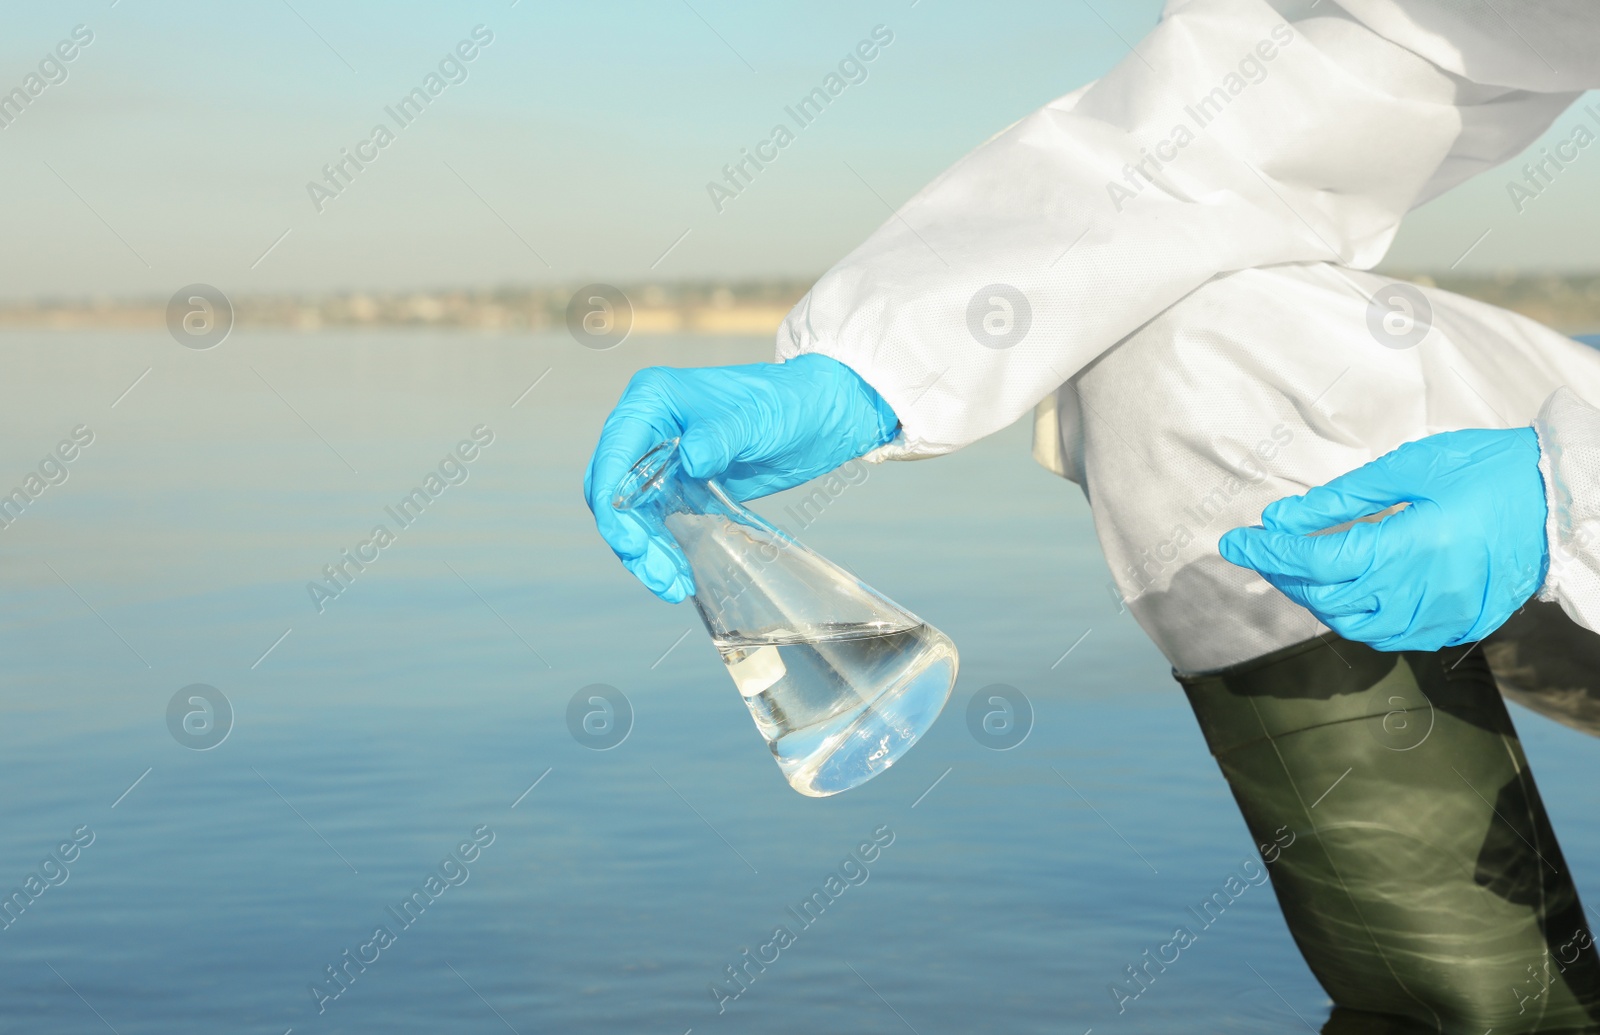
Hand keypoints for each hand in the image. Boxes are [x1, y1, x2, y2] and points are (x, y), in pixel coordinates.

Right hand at [583, 354, 898, 602]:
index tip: (630, 543)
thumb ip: (721, 436)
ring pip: (632, 514)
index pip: (613, 453)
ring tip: (673, 586)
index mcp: (653, 399)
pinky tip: (681, 576)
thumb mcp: (757, 418)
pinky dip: (664, 549)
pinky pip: (658, 522)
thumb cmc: (790, 402)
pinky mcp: (682, 485)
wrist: (820, 415)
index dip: (612, 501)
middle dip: (629, 537)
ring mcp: (662, 458)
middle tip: (662, 575)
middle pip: (614, 491)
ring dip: (646, 552)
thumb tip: (690, 460)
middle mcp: (647, 427)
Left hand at [1218, 427, 1547, 650]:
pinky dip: (1356, 617)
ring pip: (1354, 627)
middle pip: (1327, 598)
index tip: (1233, 542)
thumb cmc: (1487, 470)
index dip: (1268, 552)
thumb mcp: (1410, 469)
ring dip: (1316, 601)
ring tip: (1296, 569)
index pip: (1315, 560)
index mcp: (1409, 548)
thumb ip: (1342, 499)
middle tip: (1261, 549)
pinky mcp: (1456, 627)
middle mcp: (1421, 593)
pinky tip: (1344, 592)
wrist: (1561, 501)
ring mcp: (1441, 617)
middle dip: (1284, 575)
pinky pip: (1390, 636)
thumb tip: (1281, 517)